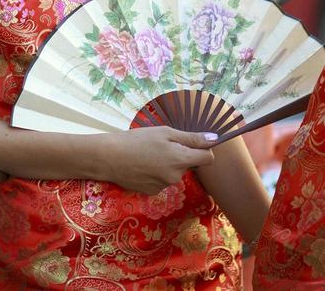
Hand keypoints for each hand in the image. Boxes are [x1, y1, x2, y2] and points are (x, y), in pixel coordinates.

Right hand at [93, 127, 217, 193]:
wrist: (109, 157)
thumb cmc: (137, 140)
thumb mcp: (164, 132)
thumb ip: (191, 138)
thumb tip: (215, 139)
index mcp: (181, 160)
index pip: (208, 159)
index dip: (204, 149)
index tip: (193, 142)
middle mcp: (176, 177)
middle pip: (189, 165)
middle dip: (181, 155)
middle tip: (162, 145)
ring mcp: (164, 187)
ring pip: (175, 172)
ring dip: (168, 164)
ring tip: (149, 154)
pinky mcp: (153, 192)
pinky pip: (162, 180)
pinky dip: (157, 173)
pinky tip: (143, 165)